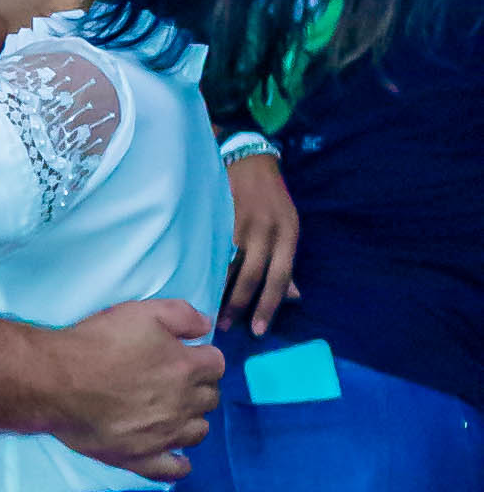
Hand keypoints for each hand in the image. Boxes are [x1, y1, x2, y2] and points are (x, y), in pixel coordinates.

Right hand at [38, 297, 222, 483]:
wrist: (55, 382)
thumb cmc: (97, 343)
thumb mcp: (142, 312)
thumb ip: (183, 315)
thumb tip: (206, 326)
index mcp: (187, 367)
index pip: (216, 364)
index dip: (200, 357)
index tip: (183, 355)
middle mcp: (183, 404)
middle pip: (210, 398)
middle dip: (197, 387)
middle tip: (172, 382)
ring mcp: (163, 436)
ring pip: (198, 432)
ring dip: (191, 420)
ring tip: (171, 413)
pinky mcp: (140, 458)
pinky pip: (172, 470)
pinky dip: (179, 465)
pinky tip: (175, 456)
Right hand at [223, 152, 300, 333]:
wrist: (250, 161)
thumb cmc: (271, 199)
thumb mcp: (287, 227)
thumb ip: (286, 261)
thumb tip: (293, 297)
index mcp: (288, 233)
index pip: (281, 276)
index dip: (269, 305)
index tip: (258, 330)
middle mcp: (267, 229)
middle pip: (254, 274)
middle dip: (239, 303)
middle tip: (225, 326)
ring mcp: (242, 223)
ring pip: (230, 265)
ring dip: (219, 291)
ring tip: (208, 311)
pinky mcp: (220, 217)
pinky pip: (213, 251)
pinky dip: (206, 270)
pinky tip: (198, 284)